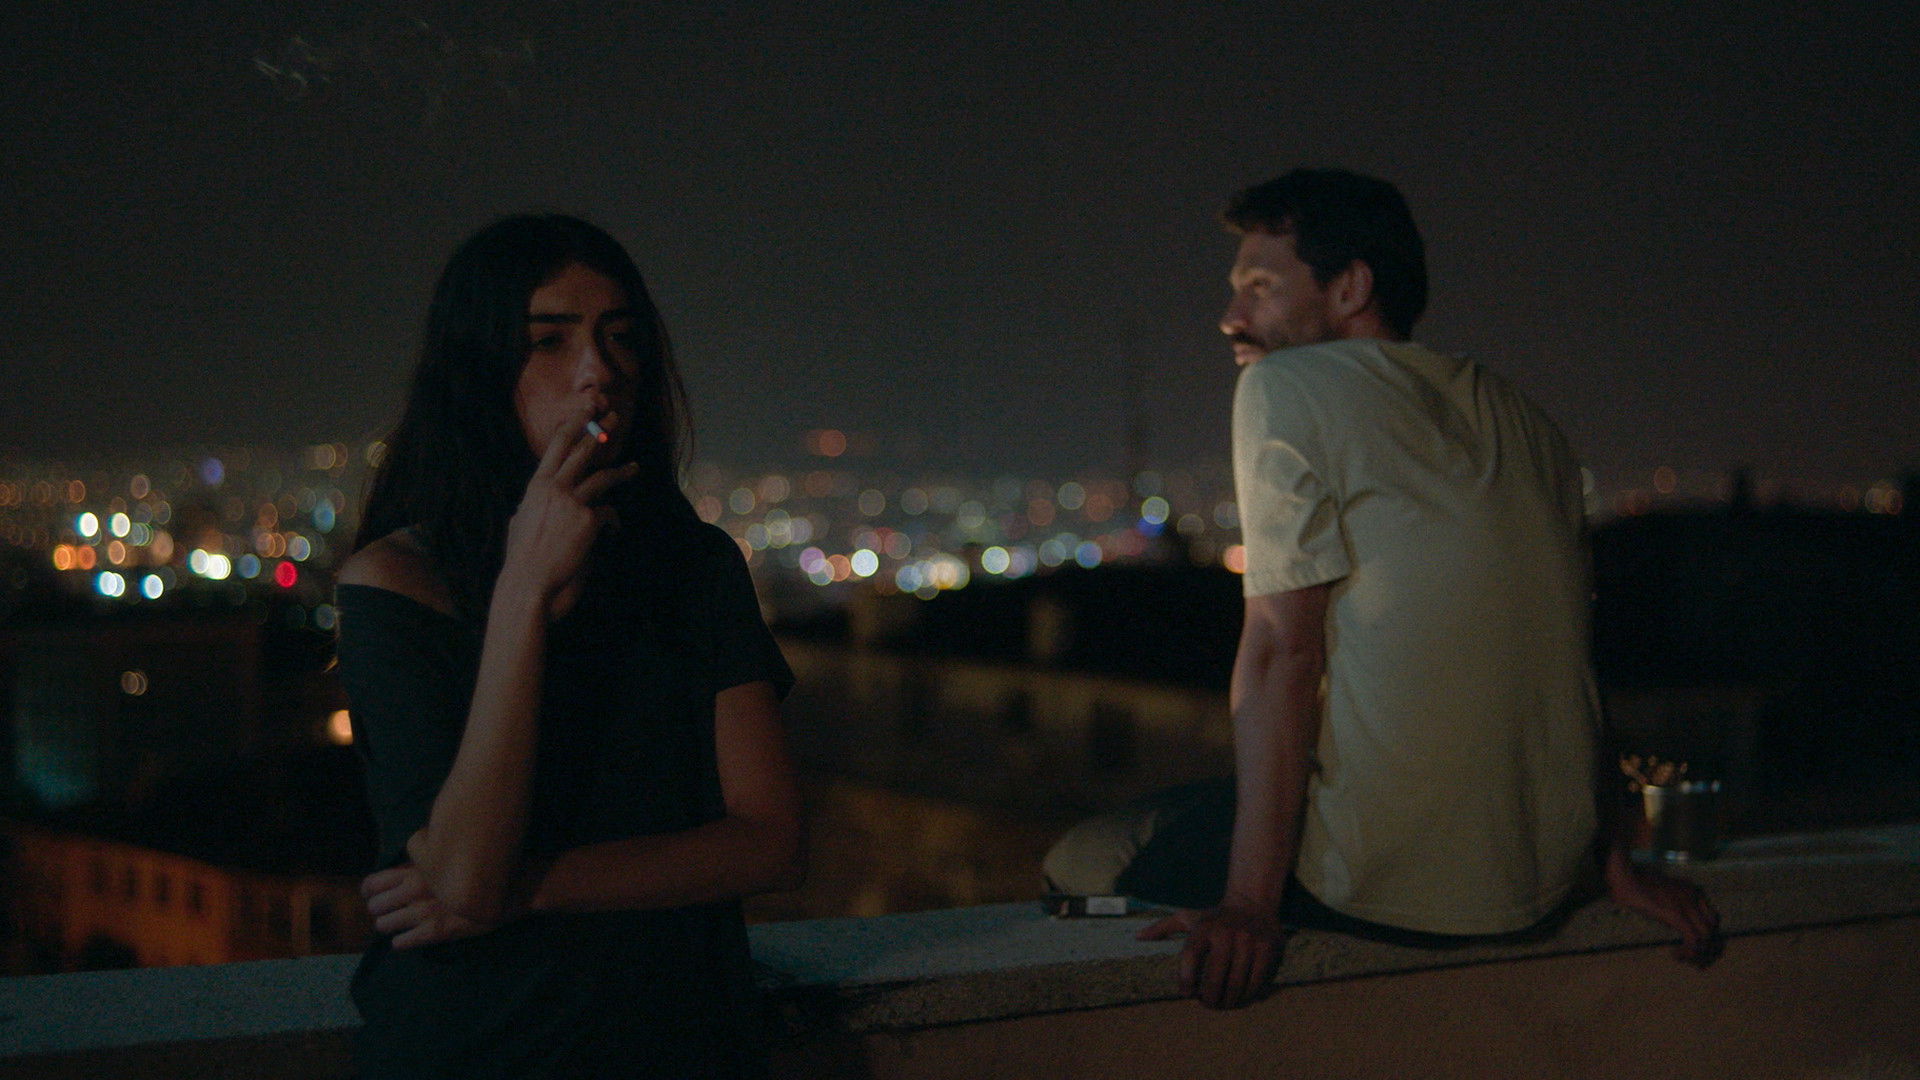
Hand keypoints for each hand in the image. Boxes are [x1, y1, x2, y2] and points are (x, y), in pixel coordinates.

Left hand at [362, 863, 493, 949]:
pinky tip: (409, 937)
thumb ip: (418, 866)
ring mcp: (423, 912)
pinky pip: (400, 943)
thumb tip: (397, 871)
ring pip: (384, 925)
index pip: (373, 883)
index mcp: (414, 870)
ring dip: (389, 926)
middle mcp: (414, 891)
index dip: (368, 892)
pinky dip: (400, 941)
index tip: (373, 896)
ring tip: (399, 925)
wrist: (506, 889)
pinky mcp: (434, 932)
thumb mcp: (444, 860)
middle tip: (388, 912)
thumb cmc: (475, 870)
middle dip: (379, 910)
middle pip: (375, 906)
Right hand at [502, 407, 638, 620]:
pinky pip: (608, 513)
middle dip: (600, 431)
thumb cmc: (522, 557)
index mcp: (536, 486)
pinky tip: (613, 531)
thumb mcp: (520, 522)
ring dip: (621, 471)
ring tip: (634, 468)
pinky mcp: (588, 520)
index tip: (585, 409)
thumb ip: (532, 505)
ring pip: (603, 477)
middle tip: (614, 417)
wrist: (528, 581)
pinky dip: (612, 521)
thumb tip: (535, 501)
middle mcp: (554, 488)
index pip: (555, 445)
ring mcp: (572, 502)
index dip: (573, 424)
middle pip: (582, 450)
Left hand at [1138, 902, 1286, 1008]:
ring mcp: (1249, 941)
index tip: (1185, 993)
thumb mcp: (1188, 917)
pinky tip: (1240, 999)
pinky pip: (1256, 981)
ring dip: (1228, 1001)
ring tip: (1223, 1004)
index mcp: (1204, 927)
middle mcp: (1226, 933)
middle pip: (1215, 977)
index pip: (1191, 957)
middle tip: (1206, 1004)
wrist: (1253, 903)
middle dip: (1209, 998)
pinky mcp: (1267, 949)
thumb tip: (1138, 937)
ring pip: (1236, 983)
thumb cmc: (1215, 917)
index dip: (1185, 979)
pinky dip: (1248, 995)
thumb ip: (1164, 927)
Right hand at [1606, 858, 1721, 966]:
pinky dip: (1688, 952)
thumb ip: (1667, 901)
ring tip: (1682, 958)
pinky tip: (1675, 955)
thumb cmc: (1632, 882)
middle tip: (1692, 958)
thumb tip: (1666, 917)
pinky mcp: (1677, 915)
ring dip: (1697, 952)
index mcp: (1690, 890)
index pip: (1711, 916)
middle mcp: (1693, 896)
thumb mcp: (1657, 891)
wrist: (1625, 877)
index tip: (1690, 942)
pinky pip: (1693, 939)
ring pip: (1706, 936)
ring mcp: (1687, 905)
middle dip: (1705, 947)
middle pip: (1712, 927)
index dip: (1704, 933)